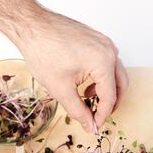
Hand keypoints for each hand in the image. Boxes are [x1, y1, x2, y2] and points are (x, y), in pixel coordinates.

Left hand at [19, 11, 128, 132]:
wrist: (32, 27)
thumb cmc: (43, 52)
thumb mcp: (61, 90)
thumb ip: (78, 111)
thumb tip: (90, 126)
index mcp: (103, 62)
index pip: (110, 96)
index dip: (102, 115)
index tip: (94, 126)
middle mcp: (109, 50)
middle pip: (120, 84)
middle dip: (110, 103)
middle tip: (97, 116)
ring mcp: (104, 42)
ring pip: (115, 73)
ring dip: (106, 89)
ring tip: (87, 98)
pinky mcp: (97, 39)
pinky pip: (108, 62)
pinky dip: (101, 76)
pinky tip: (85, 83)